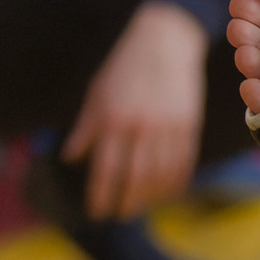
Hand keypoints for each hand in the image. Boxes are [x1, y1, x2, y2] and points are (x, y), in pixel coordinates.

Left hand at [64, 2, 207, 220]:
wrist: (166, 44)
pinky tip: (168, 192)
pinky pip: (183, 163)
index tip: (97, 212)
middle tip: (121, 216)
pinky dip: (176, 182)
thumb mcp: (97, 94)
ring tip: (142, 206)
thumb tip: (70, 158)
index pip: (106, 167)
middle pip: (136, 178)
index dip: (101, 194)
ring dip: (152, 197)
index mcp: (114, 119)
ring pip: (162, 175)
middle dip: (127, 202)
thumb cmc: (125, 67)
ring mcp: (169, 129)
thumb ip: (85, 129)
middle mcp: (142, 127)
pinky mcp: (189, 127)